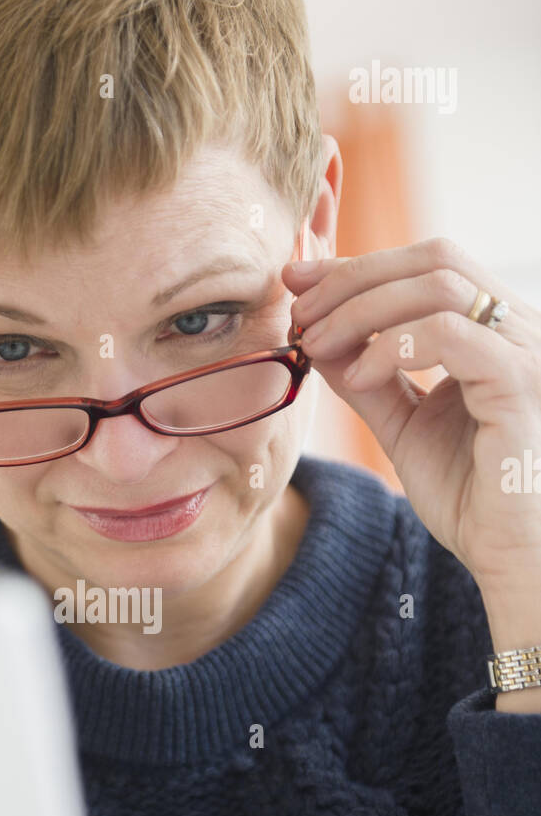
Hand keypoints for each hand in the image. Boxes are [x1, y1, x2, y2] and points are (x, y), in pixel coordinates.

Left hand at [284, 237, 540, 597]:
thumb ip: (368, 379)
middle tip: (301, 311)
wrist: (512, 556)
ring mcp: (527, 351)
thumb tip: (317, 334)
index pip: (429, 267)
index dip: (358, 267)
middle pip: (435, 259)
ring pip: (440, 286)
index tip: (298, 281)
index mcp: (496, 331)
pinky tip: (359, 375)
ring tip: (318, 343)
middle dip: (354, 277)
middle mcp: (520, 328)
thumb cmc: (471, 498)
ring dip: (363, 308)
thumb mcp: (403, 426)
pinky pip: (453, 334)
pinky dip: (394, 346)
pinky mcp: (523, 382)